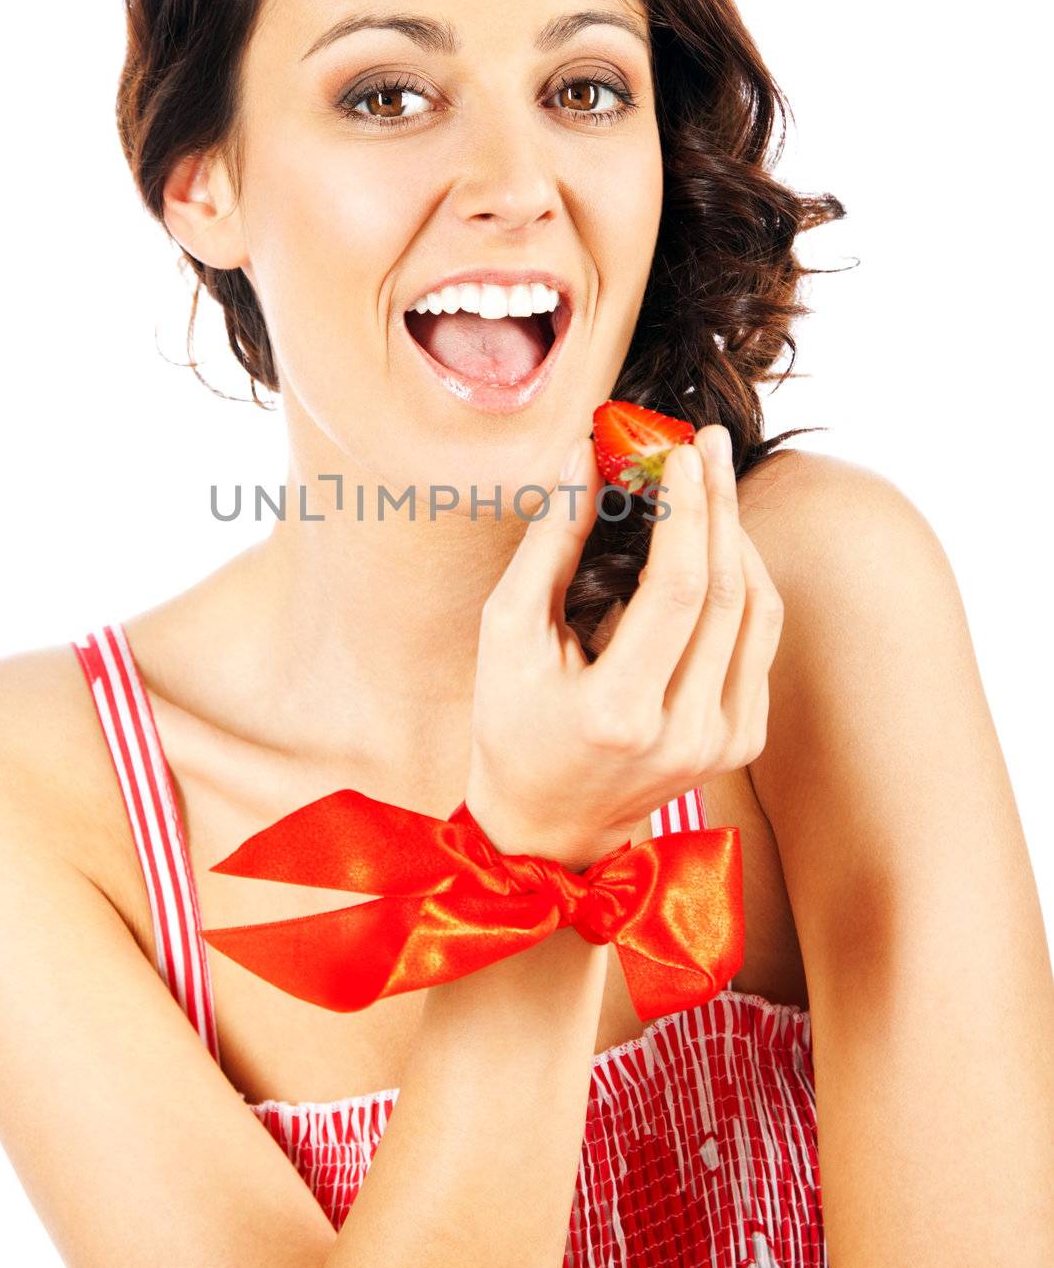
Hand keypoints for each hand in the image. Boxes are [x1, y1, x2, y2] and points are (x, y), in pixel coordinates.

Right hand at [465, 424, 784, 869]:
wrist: (549, 823)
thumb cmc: (512, 720)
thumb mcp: (507, 631)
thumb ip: (549, 542)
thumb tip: (583, 456)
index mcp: (618, 714)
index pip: (679, 590)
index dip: (688, 511)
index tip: (681, 453)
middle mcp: (683, 735)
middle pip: (728, 593)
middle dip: (720, 505)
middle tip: (710, 444)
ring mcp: (721, 744)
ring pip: (758, 612)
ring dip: (738, 537)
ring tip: (713, 483)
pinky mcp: (742, 743)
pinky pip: (760, 641)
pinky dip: (744, 582)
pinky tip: (717, 545)